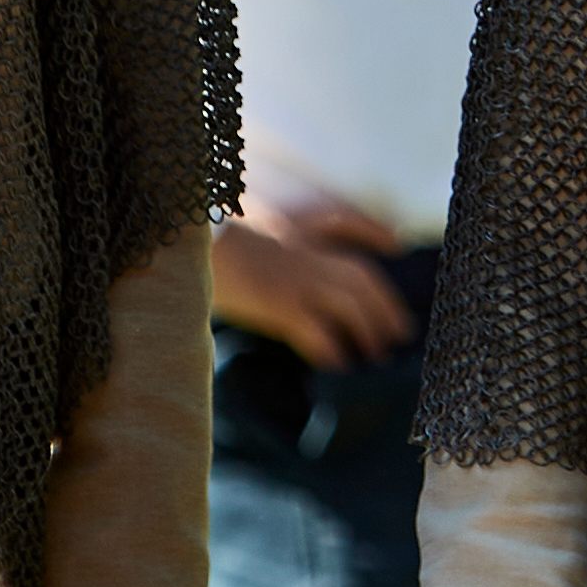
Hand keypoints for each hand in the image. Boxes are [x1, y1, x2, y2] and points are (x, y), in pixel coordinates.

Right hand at [211, 190, 418, 366]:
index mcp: (293, 228)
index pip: (343, 223)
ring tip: (378, 354)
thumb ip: (266, 239)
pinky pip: (315, 328)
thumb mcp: (241, 226)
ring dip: (368, 329)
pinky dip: (330, 347)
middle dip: (385, 303)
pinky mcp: (278, 302)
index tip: (395, 244)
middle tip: (401, 332)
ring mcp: (293, 276)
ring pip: (348, 301)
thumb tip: (273, 263)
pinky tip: (339, 364)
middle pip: (359, 274)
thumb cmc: (204, 239)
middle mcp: (302, 250)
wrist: (186, 237)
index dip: (374, 232)